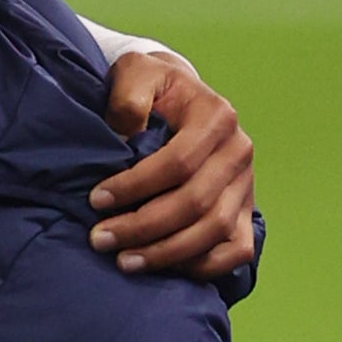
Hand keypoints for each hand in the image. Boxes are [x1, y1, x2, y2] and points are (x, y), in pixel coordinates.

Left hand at [88, 49, 255, 280]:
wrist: (177, 96)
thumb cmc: (151, 87)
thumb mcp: (136, 73)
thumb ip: (128, 95)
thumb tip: (126, 130)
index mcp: (217, 117)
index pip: (178, 162)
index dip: (136, 186)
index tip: (96, 200)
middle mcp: (239, 152)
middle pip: (196, 202)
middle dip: (144, 226)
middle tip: (100, 239)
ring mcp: (246, 185)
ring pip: (216, 231)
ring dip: (168, 252)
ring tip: (125, 261)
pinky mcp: (246, 211)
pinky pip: (236, 250)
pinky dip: (203, 265)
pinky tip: (165, 269)